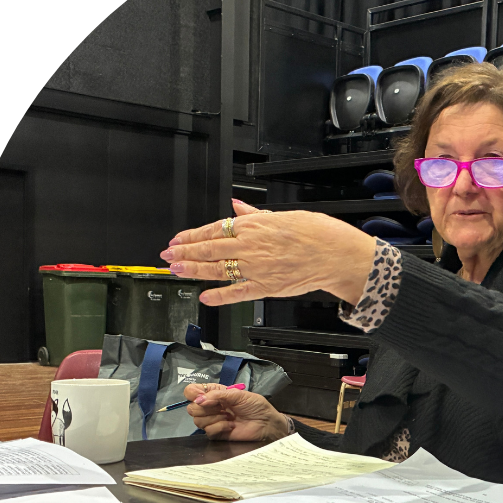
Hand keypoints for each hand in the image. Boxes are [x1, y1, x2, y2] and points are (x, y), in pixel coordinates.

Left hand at [160, 199, 376, 306]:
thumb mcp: (281, 215)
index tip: (176, 240)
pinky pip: (238, 292)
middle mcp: (250, 246)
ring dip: (194, 270)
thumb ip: (254, 214)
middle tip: (167, 256)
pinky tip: (205, 296)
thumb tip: (237, 205)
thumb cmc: (314, 231)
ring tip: (176, 270)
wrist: (336, 253)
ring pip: (217, 269)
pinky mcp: (267, 287)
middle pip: (209, 249)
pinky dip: (220, 295)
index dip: (191, 236)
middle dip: (185, 253)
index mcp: (252, 226)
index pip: (213, 230)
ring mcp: (257, 268)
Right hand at [183, 384, 290, 443]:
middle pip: (192, 408)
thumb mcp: (237, 394)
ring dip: (215, 417)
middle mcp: (210, 407)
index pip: (191, 391)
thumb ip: (217, 395)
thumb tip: (199, 400)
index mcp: (213, 393)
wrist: (266, 424)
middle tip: (222, 407)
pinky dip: (220, 427)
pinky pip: (208, 431)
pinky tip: (230, 425)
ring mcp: (212, 421)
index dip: (193, 394)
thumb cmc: (255, 405)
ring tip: (229, 416)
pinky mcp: (217, 434)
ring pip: (198, 420)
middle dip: (206, 408)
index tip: (203, 397)